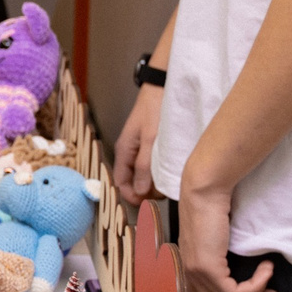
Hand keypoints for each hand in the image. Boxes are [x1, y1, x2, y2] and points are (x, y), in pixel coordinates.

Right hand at [113, 82, 164, 205]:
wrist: (163, 86)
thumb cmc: (155, 109)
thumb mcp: (150, 139)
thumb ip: (144, 166)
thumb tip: (139, 191)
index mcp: (124, 151)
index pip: (120, 183)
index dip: (131, 197)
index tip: (147, 206)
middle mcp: (130, 152)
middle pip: (132, 182)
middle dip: (145, 193)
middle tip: (163, 196)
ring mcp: (140, 149)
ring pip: (143, 175)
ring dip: (154, 183)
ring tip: (169, 184)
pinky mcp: (151, 145)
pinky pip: (152, 166)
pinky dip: (159, 173)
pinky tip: (171, 172)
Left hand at [176, 178, 277, 291]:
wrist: (206, 191)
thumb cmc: (213, 211)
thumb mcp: (213, 243)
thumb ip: (217, 263)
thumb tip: (235, 284)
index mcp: (183, 270)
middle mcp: (185, 275)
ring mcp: (194, 273)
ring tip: (272, 284)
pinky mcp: (206, 269)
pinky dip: (256, 285)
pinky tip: (266, 269)